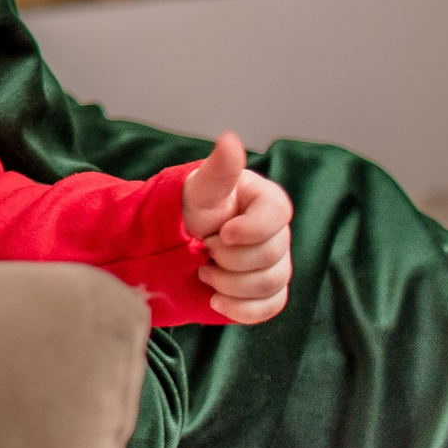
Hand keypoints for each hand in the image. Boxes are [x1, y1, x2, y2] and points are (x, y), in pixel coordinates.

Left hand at [181, 133, 293, 323]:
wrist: (170, 245)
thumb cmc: (186, 210)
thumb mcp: (198, 190)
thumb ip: (218, 170)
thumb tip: (230, 138)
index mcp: (266, 201)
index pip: (278, 215)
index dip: (251, 229)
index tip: (220, 233)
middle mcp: (276, 232)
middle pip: (273, 255)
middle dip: (230, 258)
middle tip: (203, 249)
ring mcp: (275, 263)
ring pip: (272, 284)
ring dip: (231, 283)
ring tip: (203, 270)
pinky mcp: (266, 291)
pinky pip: (270, 307)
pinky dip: (241, 309)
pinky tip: (216, 299)